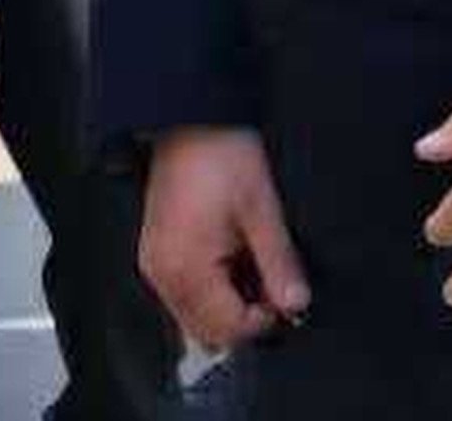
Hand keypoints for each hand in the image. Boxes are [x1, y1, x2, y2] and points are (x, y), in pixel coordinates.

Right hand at [141, 126, 311, 354]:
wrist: (189, 120)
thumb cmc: (223, 156)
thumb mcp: (263, 210)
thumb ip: (279, 263)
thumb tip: (296, 305)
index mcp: (186, 271)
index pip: (228, 328)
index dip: (265, 320)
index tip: (286, 295)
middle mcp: (163, 277)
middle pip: (208, 330)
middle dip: (245, 317)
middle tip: (272, 282)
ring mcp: (155, 267)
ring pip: (194, 316)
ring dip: (228, 304)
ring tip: (253, 264)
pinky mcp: (156, 255)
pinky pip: (184, 295)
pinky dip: (211, 289)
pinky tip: (232, 259)